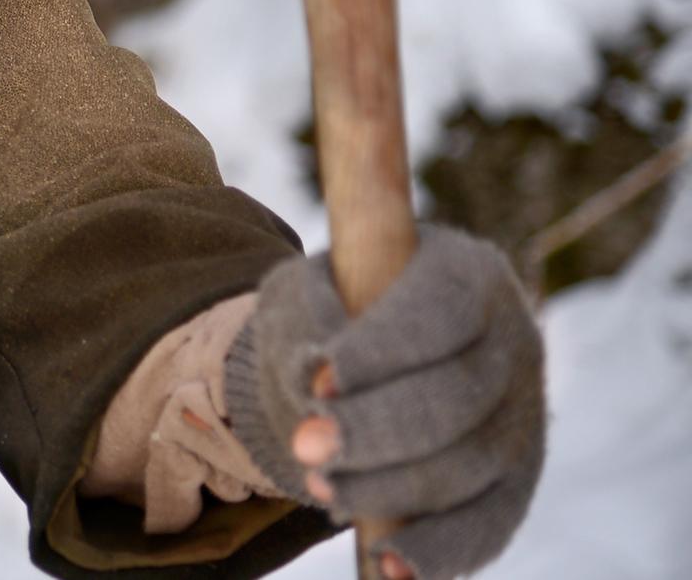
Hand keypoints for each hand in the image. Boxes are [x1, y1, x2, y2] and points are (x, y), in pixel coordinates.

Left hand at [226, 226, 544, 579]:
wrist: (362, 364)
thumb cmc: (330, 313)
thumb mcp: (302, 293)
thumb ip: (303, 315)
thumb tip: (311, 373)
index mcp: (466, 274)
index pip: (438, 310)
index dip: (383, 350)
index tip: (320, 381)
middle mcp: (512, 342)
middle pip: (457, 396)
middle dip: (376, 429)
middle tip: (306, 447)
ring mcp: (523, 418)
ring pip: (467, 466)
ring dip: (390, 488)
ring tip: (321, 490)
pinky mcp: (517, 484)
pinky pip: (487, 527)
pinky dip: (437, 552)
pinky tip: (388, 567)